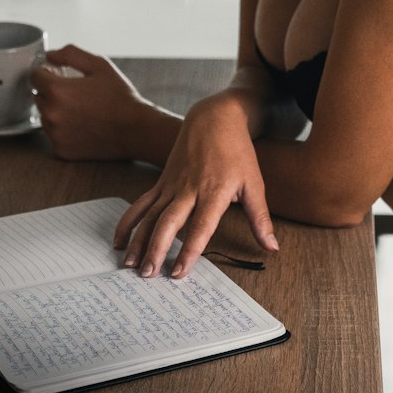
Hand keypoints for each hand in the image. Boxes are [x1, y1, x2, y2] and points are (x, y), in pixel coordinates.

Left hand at [30, 45, 155, 160]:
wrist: (135, 130)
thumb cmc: (120, 97)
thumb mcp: (100, 65)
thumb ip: (70, 54)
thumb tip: (50, 55)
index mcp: (57, 90)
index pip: (35, 76)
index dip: (48, 72)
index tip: (60, 75)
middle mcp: (51, 114)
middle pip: (38, 96)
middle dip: (52, 92)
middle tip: (77, 93)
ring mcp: (55, 134)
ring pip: (45, 116)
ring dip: (56, 111)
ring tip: (82, 110)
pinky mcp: (61, 149)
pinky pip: (54, 134)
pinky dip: (63, 129)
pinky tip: (83, 124)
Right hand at [113, 96, 278, 279]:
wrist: (214, 118)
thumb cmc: (237, 152)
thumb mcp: (255, 183)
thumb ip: (261, 218)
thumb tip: (272, 248)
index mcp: (214, 191)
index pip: (200, 226)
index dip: (189, 250)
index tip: (179, 272)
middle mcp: (189, 189)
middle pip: (168, 222)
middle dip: (156, 249)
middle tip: (149, 275)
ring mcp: (172, 185)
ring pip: (150, 216)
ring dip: (139, 241)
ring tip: (131, 265)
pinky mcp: (161, 182)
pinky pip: (141, 204)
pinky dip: (128, 223)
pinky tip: (119, 242)